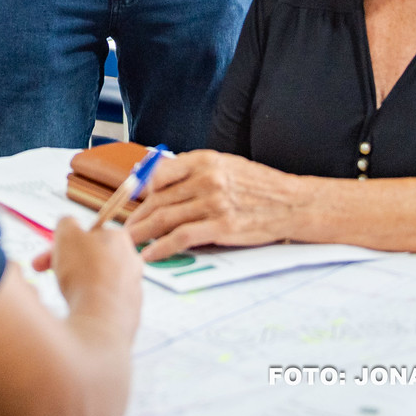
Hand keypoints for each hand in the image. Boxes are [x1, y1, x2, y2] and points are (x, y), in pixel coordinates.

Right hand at [33, 216, 142, 318]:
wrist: (101, 320)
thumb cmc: (86, 274)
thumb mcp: (67, 234)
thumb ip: (66, 223)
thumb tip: (68, 223)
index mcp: (119, 238)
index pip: (89, 235)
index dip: (64, 244)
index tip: (47, 256)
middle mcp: (132, 261)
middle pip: (93, 258)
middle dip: (68, 264)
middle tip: (46, 272)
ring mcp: (133, 288)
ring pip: (98, 280)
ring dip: (79, 283)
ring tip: (65, 292)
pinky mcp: (130, 312)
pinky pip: (104, 303)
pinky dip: (91, 304)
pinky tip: (81, 308)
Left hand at [126, 150, 309, 260]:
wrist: (293, 203)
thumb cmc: (258, 186)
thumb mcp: (226, 166)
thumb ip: (195, 172)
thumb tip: (160, 184)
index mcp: (205, 160)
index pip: (159, 174)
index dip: (139, 191)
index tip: (131, 203)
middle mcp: (206, 179)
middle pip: (158, 199)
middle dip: (137, 216)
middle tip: (122, 230)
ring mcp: (213, 203)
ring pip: (165, 218)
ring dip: (142, 233)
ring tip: (127, 244)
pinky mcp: (221, 226)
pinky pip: (182, 238)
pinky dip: (161, 247)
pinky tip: (151, 254)